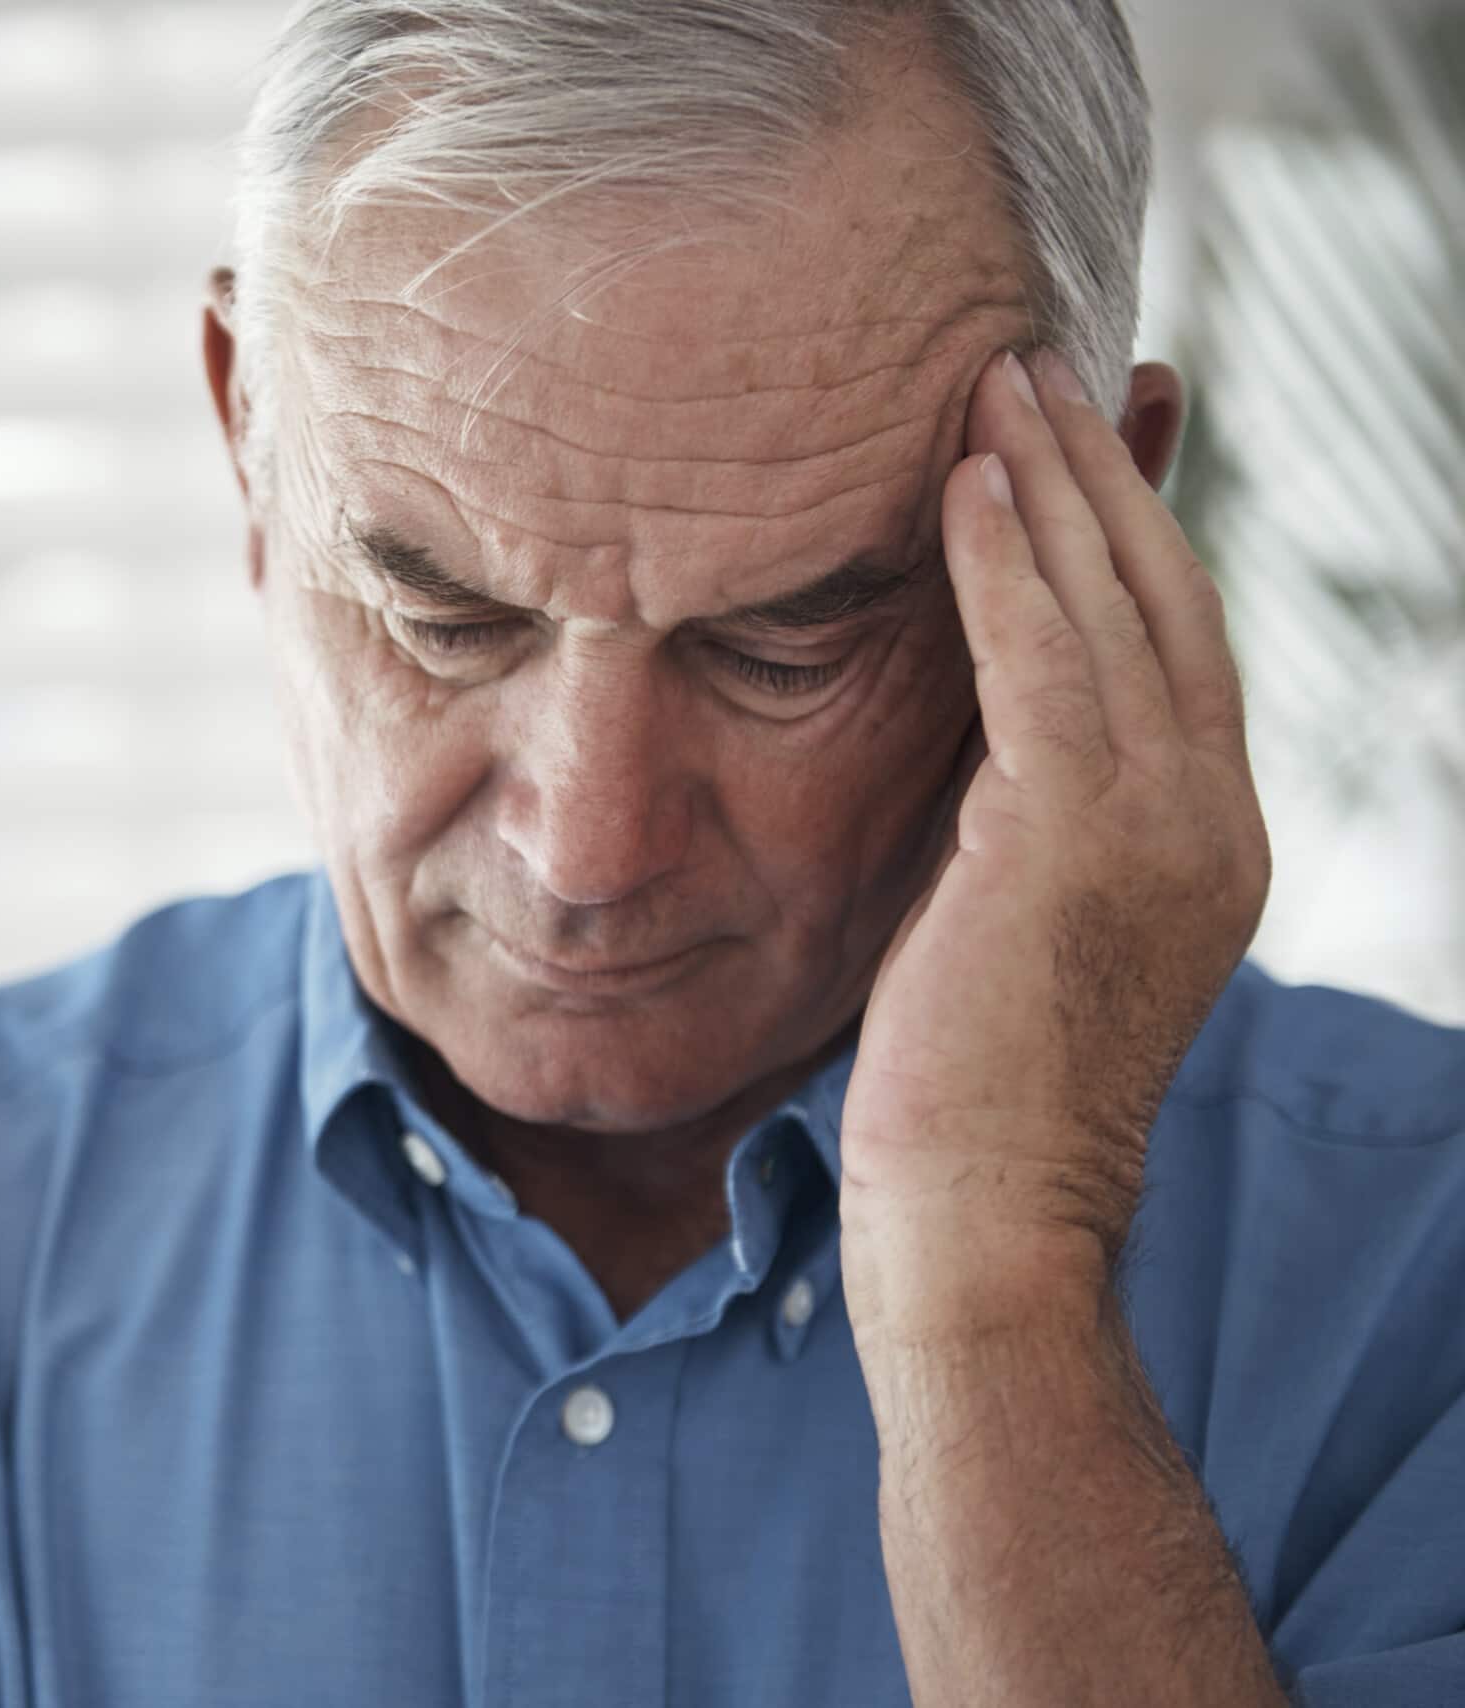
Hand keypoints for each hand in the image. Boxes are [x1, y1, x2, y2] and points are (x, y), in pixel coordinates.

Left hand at [839, 348, 1269, 1311]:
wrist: (984, 1216)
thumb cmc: (966, 1091)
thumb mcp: (1010, 922)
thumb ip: (1016, 818)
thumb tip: (975, 741)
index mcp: (1203, 839)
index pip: (1179, 643)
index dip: (1141, 525)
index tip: (1105, 422)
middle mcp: (1208, 818)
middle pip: (1166, 596)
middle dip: (1105, 469)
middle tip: (1047, 356)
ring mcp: (1159, 826)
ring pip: (1116, 606)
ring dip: (1053, 480)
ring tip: (996, 375)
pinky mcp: (1074, 839)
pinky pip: (1043, 661)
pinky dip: (1009, 563)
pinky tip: (964, 481)